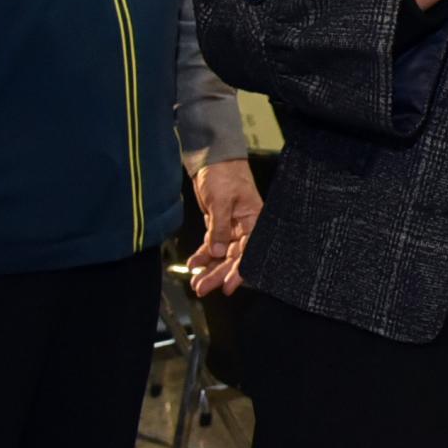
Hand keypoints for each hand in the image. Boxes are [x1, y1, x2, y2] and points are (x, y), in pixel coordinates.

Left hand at [190, 158, 260, 295]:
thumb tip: (218, 253)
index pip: (249, 251)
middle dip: (218, 274)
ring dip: (209, 269)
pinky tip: (194, 265)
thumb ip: (219, 228)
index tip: (228, 287)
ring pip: (222, 255)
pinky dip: (203, 256)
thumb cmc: (225, 174)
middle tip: (203, 288)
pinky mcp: (219, 226)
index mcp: (254, 221)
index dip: (239, 271)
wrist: (212, 159)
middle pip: (233, 257)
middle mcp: (245, 228)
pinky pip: (212, 246)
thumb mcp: (221, 201)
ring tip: (196, 283)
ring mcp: (232, 228)